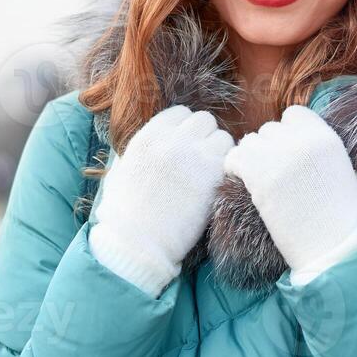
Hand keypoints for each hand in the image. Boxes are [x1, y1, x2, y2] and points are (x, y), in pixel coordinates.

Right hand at [88, 105, 232, 295]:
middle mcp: (172, 140)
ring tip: (209, 174)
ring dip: (220, 152)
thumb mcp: (123, 170)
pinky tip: (217, 185)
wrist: (137, 243)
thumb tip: (156, 140)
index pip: (179, 114)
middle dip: (204, 137)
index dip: (184, 129)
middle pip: (204, 120)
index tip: (184, 146)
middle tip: (200, 160)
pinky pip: (234, 159)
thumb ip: (142, 150)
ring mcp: (195, 156)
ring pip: (223, 137)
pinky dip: (229, 169)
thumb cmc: (125, 214)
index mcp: (148, 137)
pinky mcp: (214, 175)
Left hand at [223, 105, 356, 284]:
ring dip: (251, 158)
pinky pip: (234, 157)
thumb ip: (342, 162)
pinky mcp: (258, 174)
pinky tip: (244, 183)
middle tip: (272, 173)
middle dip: (269, 148)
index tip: (289, 154)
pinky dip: (235, 168)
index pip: (293, 115)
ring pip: (250, 142)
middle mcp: (301, 140)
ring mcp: (279, 156)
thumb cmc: (343, 218)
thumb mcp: (352, 179)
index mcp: (325, 137)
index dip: (289, 134)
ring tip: (258, 180)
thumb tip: (347, 164)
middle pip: (269, 130)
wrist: (329, 245)